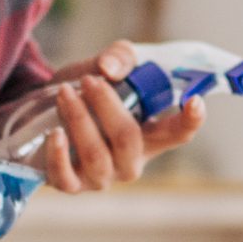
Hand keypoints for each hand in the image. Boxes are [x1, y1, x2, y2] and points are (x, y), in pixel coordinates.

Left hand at [42, 40, 204, 193]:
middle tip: (91, 81)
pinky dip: (59, 155)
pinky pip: (66, 178)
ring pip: (96, 155)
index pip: (178, 133)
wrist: (47, 109)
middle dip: (107, 106)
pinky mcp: (71, 184)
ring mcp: (101, 176)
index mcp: (150, 135)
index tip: (194, 100)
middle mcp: (130, 161)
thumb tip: (109, 67)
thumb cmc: (88, 90)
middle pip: (128, 139)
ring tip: (64, 93)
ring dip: (79, 119)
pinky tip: (54, 133)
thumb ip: (119, 57)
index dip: (191, 120)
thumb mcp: (107, 66)